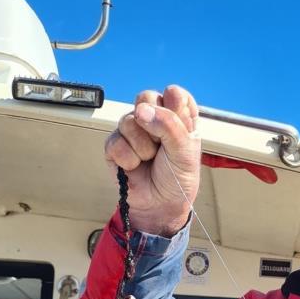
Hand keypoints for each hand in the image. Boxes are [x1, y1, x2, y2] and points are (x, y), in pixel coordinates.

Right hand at [105, 85, 200, 236]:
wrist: (160, 205)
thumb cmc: (177, 178)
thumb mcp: (185, 150)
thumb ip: (169, 124)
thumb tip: (141, 110)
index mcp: (176, 114)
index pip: (173, 94)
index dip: (174, 111)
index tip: (180, 133)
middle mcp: (153, 117)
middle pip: (146, 97)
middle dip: (155, 126)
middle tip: (162, 146)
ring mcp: (132, 129)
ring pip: (129, 121)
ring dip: (143, 147)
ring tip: (149, 159)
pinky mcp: (114, 145)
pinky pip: (116, 142)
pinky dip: (129, 159)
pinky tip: (135, 166)